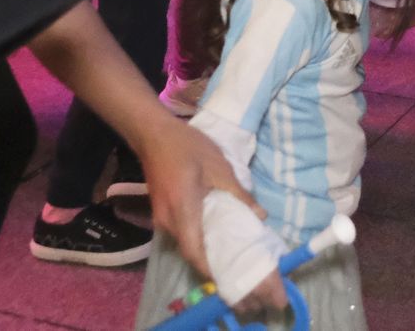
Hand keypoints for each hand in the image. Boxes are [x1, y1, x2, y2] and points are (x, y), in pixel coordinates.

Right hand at [139, 116, 287, 308]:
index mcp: (182, 209)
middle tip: (242, 268)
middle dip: (215, 266)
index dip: (212, 269)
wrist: (154, 134)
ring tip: (235, 257)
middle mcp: (169, 221)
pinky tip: (219, 238)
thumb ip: (238, 193)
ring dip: (208, 254)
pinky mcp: (164, 215)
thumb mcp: (219, 166)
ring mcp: (163, 219)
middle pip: (192, 252)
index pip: (194, 251)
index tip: (233, 279)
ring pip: (187, 245)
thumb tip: (260, 216)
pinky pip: (184, 235)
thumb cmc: (186, 146)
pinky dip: (201, 241)